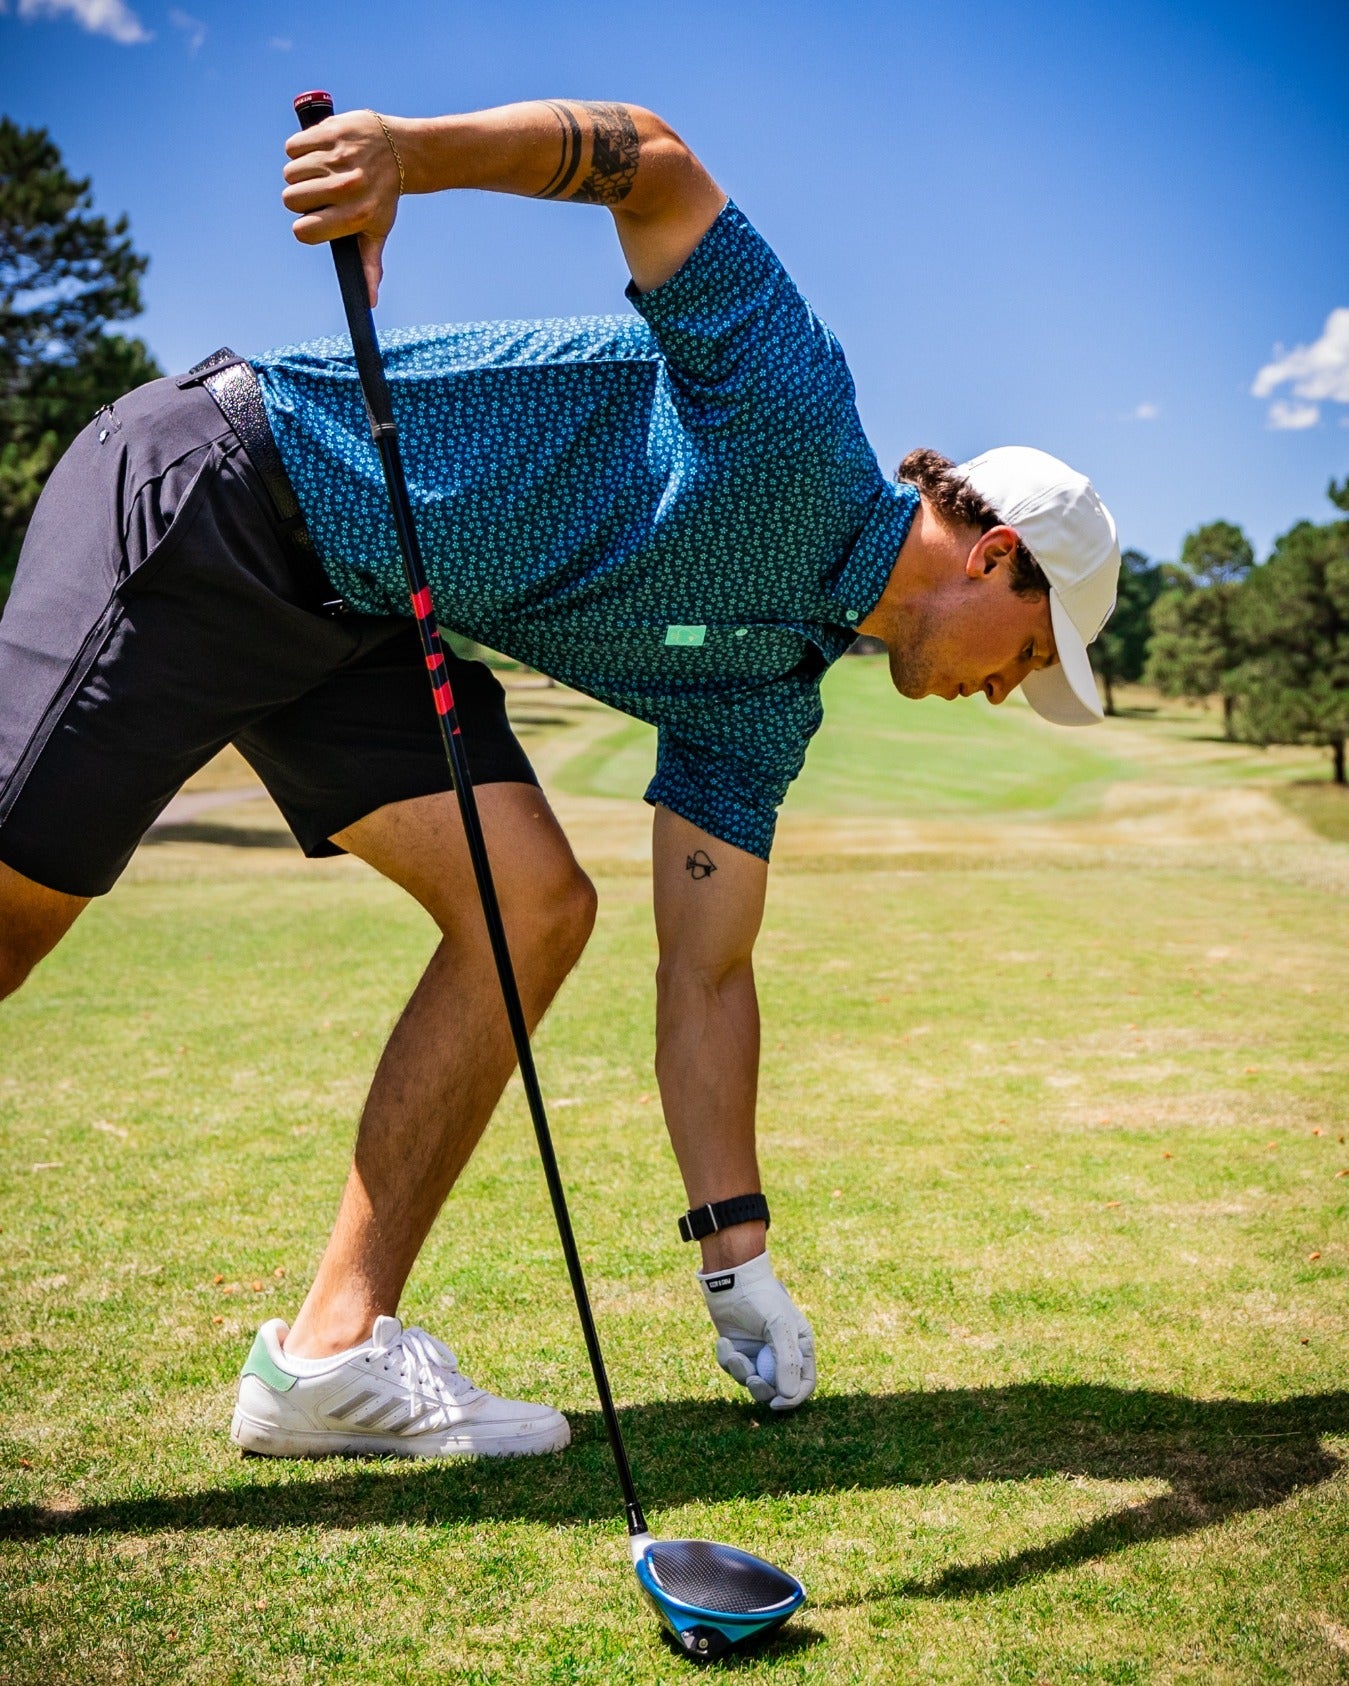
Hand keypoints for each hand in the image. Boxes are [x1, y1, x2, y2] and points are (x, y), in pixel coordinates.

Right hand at [283, 109, 402, 306]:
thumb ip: (370, 267)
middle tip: (321, 192)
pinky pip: (293, 148)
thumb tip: (369, 302)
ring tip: (321, 172)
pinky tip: (319, 153)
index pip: (303, 231)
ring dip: (300, 174)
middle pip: (291, 200)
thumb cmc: (383, 196)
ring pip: (290, 173)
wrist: (400, 150)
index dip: (306, 226)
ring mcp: (338, 159)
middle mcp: (346, 187)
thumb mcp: (378, 230)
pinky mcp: (330, 133)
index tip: (318, 218)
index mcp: (356, 215)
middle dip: (301, 198)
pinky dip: (300, 150)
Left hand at [698, 1250, 814, 1412]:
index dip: (793, 1397)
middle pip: (777, 1389)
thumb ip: (787, 1361)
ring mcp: (758, 1353)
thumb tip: (788, 1395)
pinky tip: (723, 1342)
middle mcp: (781, 1353)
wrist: (732, 1278)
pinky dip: (726, 1359)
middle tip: (752, 1380)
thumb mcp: (779, 1326)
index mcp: (800, 1346)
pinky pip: (733, 1368)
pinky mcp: (738, 1349)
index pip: (804, 1382)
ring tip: (733, 1353)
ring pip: (752, 1380)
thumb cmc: (761, 1297)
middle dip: (762, 1389)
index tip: (776, 1403)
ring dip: (741, 1371)